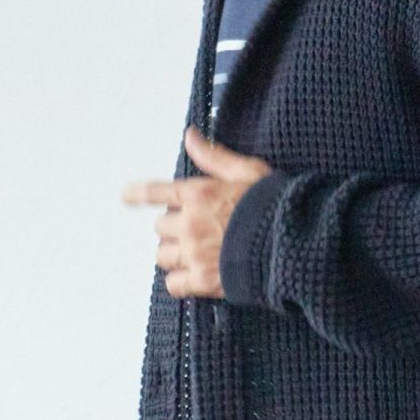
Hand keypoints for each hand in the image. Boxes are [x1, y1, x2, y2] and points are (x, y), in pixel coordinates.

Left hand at [121, 124, 272, 297]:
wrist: (293, 246)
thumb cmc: (275, 206)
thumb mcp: (248, 171)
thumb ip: (214, 156)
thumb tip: (190, 135)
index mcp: (198, 193)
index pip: (155, 192)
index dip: (137, 194)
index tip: (125, 197)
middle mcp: (189, 223)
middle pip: (160, 227)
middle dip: (175, 228)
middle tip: (198, 230)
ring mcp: (193, 253)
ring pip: (163, 255)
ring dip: (175, 254)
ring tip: (197, 254)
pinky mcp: (201, 281)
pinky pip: (173, 284)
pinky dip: (181, 282)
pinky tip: (195, 277)